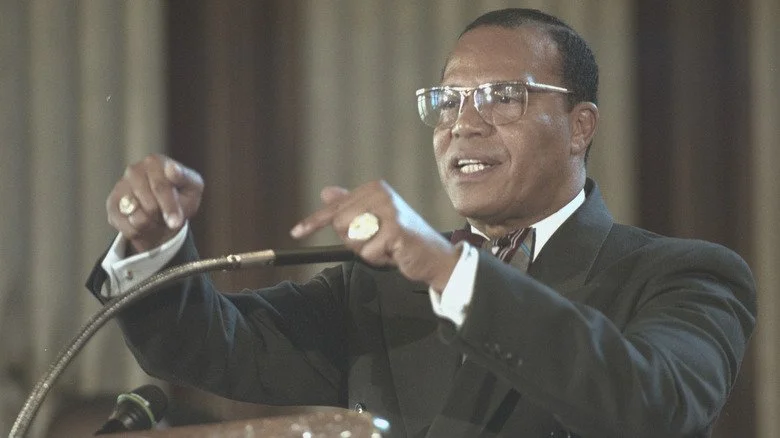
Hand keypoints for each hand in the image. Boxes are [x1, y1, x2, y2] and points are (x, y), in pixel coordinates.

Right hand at [106, 154, 203, 252]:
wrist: (165, 213)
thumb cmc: (182, 197)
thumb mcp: (193, 187)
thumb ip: (184, 178)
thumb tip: (171, 168)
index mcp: (155, 162)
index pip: (161, 187)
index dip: (170, 207)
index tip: (176, 222)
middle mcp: (134, 170)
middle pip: (150, 205)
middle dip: (163, 217)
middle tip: (172, 220)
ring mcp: (120, 187)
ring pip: (138, 218)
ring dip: (153, 224)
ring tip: (158, 216)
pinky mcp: (112, 205)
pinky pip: (128, 228)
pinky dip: (141, 232)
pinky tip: (146, 223)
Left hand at [290, 180, 459, 289]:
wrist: (434, 257)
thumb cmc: (403, 240)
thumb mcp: (374, 220)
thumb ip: (350, 206)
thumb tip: (326, 192)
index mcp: (374, 189)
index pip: (334, 208)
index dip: (314, 223)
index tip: (297, 232)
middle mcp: (381, 194)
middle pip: (339, 225)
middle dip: (354, 241)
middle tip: (377, 242)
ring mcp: (389, 211)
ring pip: (352, 239)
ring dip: (367, 251)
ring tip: (387, 247)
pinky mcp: (396, 230)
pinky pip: (368, 252)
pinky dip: (379, 260)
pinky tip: (394, 253)